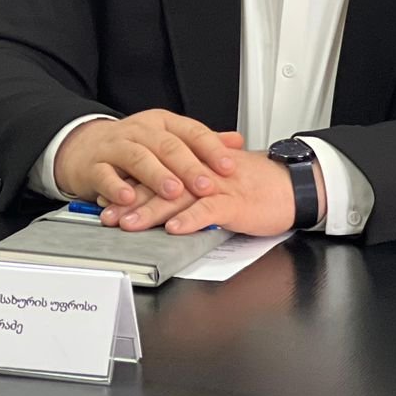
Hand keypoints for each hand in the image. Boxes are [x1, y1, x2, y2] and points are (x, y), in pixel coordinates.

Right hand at [52, 108, 243, 208]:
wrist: (83, 147)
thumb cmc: (132, 146)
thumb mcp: (168, 138)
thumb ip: (201, 142)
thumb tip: (237, 142)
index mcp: (162, 124)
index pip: (191, 131)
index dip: (211, 149)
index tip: (229, 166)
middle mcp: (140, 131)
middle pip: (168, 146)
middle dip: (189, 167)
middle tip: (206, 185)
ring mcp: (116, 147)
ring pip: (138, 157)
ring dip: (157, 176)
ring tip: (173, 192)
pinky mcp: (95, 166)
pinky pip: (105, 175)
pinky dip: (117, 187)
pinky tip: (129, 198)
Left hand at [114, 148, 320, 236]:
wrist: (290, 185)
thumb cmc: (254, 187)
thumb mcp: (216, 183)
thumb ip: (189, 188)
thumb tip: (161, 203)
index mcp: (195, 167)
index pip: (156, 174)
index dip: (129, 186)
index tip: (106, 199)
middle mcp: (201, 174)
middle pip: (159, 185)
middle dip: (130, 201)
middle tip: (107, 215)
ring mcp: (217, 187)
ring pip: (178, 197)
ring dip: (151, 211)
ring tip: (129, 224)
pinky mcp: (235, 203)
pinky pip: (209, 210)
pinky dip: (190, 219)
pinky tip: (174, 229)